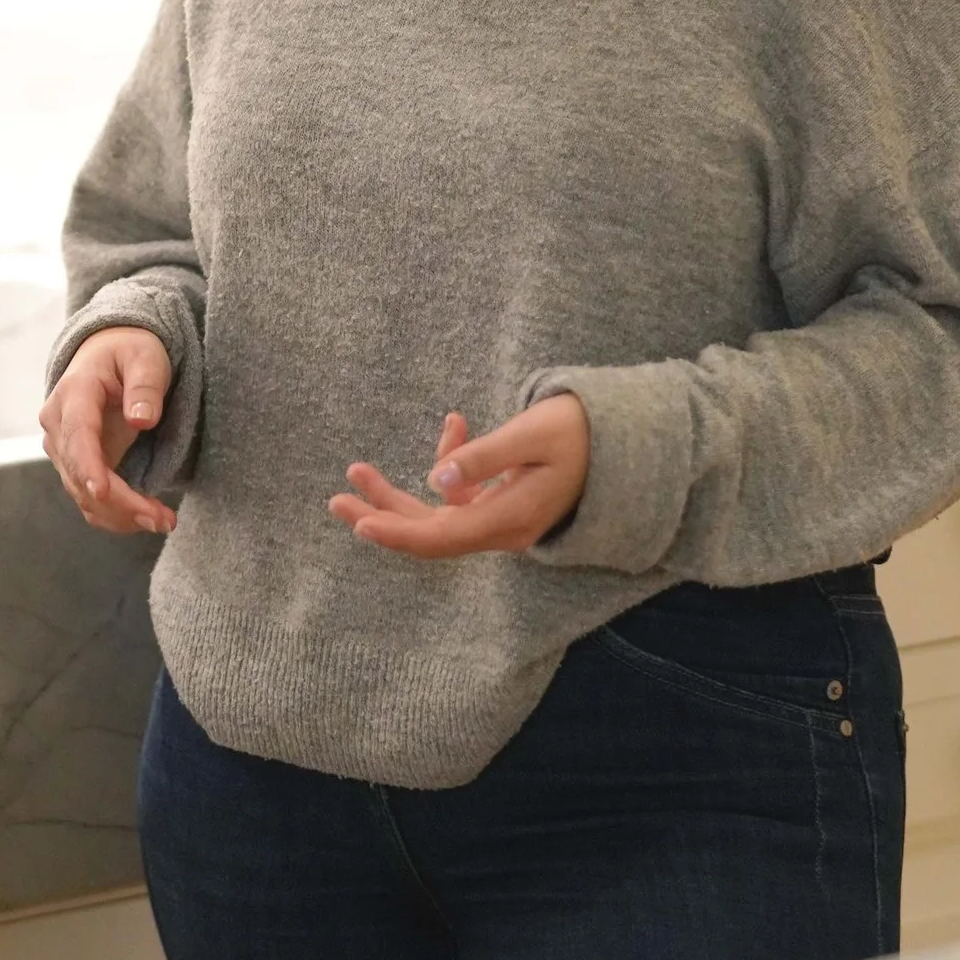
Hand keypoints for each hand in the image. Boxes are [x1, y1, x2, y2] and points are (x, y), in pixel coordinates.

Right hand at [40, 328, 176, 536]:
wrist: (108, 354)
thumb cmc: (129, 353)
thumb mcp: (145, 357)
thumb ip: (144, 386)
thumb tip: (140, 419)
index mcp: (74, 392)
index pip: (77, 435)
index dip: (88, 466)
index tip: (102, 491)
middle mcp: (59, 424)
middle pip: (80, 473)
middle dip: (119, 502)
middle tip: (161, 519)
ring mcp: (63, 448)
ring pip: (82, 494)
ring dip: (120, 515)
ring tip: (163, 521)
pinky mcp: (75, 465)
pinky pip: (88, 499)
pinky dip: (115, 514)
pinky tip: (145, 518)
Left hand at [329, 396, 589, 559]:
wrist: (624, 440)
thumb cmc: (579, 432)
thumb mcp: (532, 436)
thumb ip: (485, 457)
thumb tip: (437, 477)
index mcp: (507, 520)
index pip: (440, 536)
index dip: (397, 532)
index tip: (360, 522)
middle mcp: (501, 528)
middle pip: (429, 533)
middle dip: (382, 516)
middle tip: (335, 501)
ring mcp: (502, 518)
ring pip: (439, 514)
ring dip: (400, 494)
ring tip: (359, 470)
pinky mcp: (504, 503)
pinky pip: (463, 492)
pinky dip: (451, 462)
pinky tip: (455, 423)